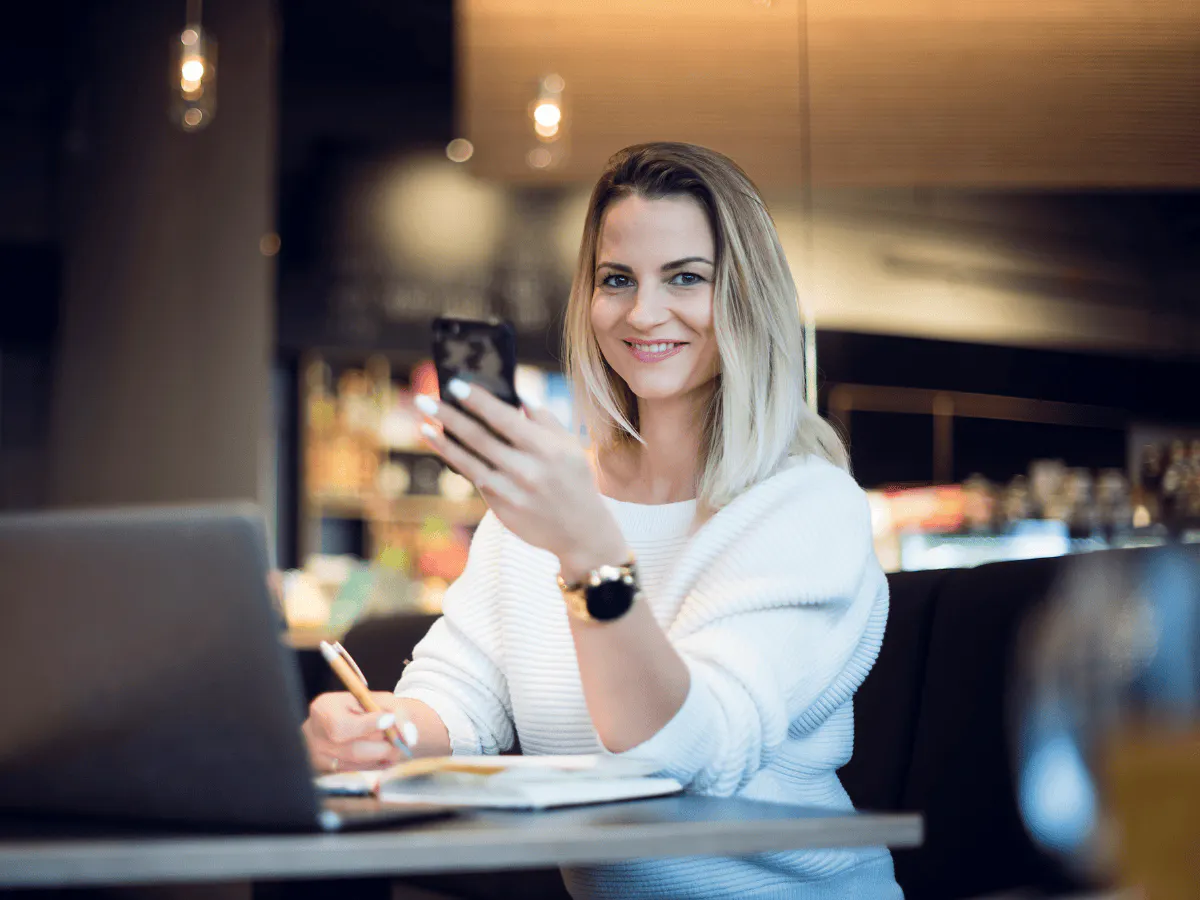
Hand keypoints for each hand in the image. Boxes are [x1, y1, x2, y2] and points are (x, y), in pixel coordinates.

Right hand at [303, 691, 411, 772]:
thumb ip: (397, 712)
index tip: (389, 720)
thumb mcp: (381, 699)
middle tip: (400, 740)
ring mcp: (320, 758)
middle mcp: (315, 736)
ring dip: (383, 756)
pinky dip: (376, 763)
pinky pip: (359, 771)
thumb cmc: (365, 707)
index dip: (367, 725)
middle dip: (382, 745)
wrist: (350, 720)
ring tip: (395, 745)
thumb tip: (409, 738)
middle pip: (353, 749)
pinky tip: (383, 752)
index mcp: (323, 709)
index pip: (341, 726)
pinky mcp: (329, 772)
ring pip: (358, 764)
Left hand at [415, 382, 628, 581]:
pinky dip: (457, 462)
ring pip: (468, 462)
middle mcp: (526, 470)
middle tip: (423, 400)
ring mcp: (511, 492)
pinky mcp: (501, 509)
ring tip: (423, 425)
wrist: (581, 531)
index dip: (477, 401)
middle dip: (448, 416)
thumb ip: (544, 418)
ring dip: (443, 442)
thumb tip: (516, 394)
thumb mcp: (569, 445)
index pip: (504, 418)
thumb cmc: (575, 479)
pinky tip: (444, 447)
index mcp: (546, 448)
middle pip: (478, 438)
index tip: (454, 385)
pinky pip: (475, 480)